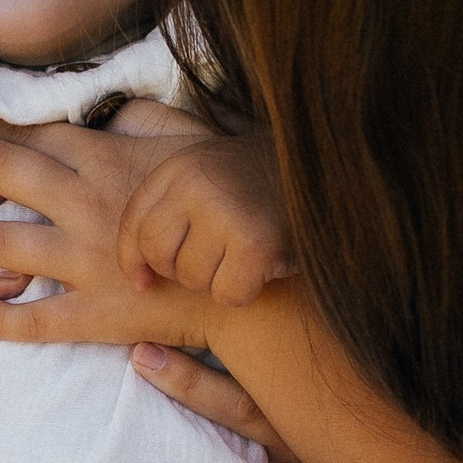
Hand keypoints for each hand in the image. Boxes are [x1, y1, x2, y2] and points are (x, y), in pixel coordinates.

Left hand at [0, 124, 276, 436]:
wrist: (259, 276)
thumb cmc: (230, 203)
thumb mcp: (192, 145)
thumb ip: (149, 120)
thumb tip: (119, 106)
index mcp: (109, 162)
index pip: (35, 137)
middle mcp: (89, 206)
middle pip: (8, 177)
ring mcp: (90, 262)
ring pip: (6, 246)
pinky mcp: (100, 313)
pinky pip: (43, 320)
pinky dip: (9, 321)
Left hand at [120, 130, 290, 307]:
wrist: (328, 173)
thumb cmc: (260, 186)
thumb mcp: (208, 178)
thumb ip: (167, 209)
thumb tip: (139, 279)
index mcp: (180, 167)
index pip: (134, 226)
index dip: (135, 260)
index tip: (144, 281)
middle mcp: (196, 185)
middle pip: (160, 256)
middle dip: (182, 270)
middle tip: (216, 259)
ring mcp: (227, 214)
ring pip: (194, 279)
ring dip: (218, 279)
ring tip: (243, 256)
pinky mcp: (257, 245)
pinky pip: (227, 294)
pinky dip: (245, 291)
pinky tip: (263, 268)